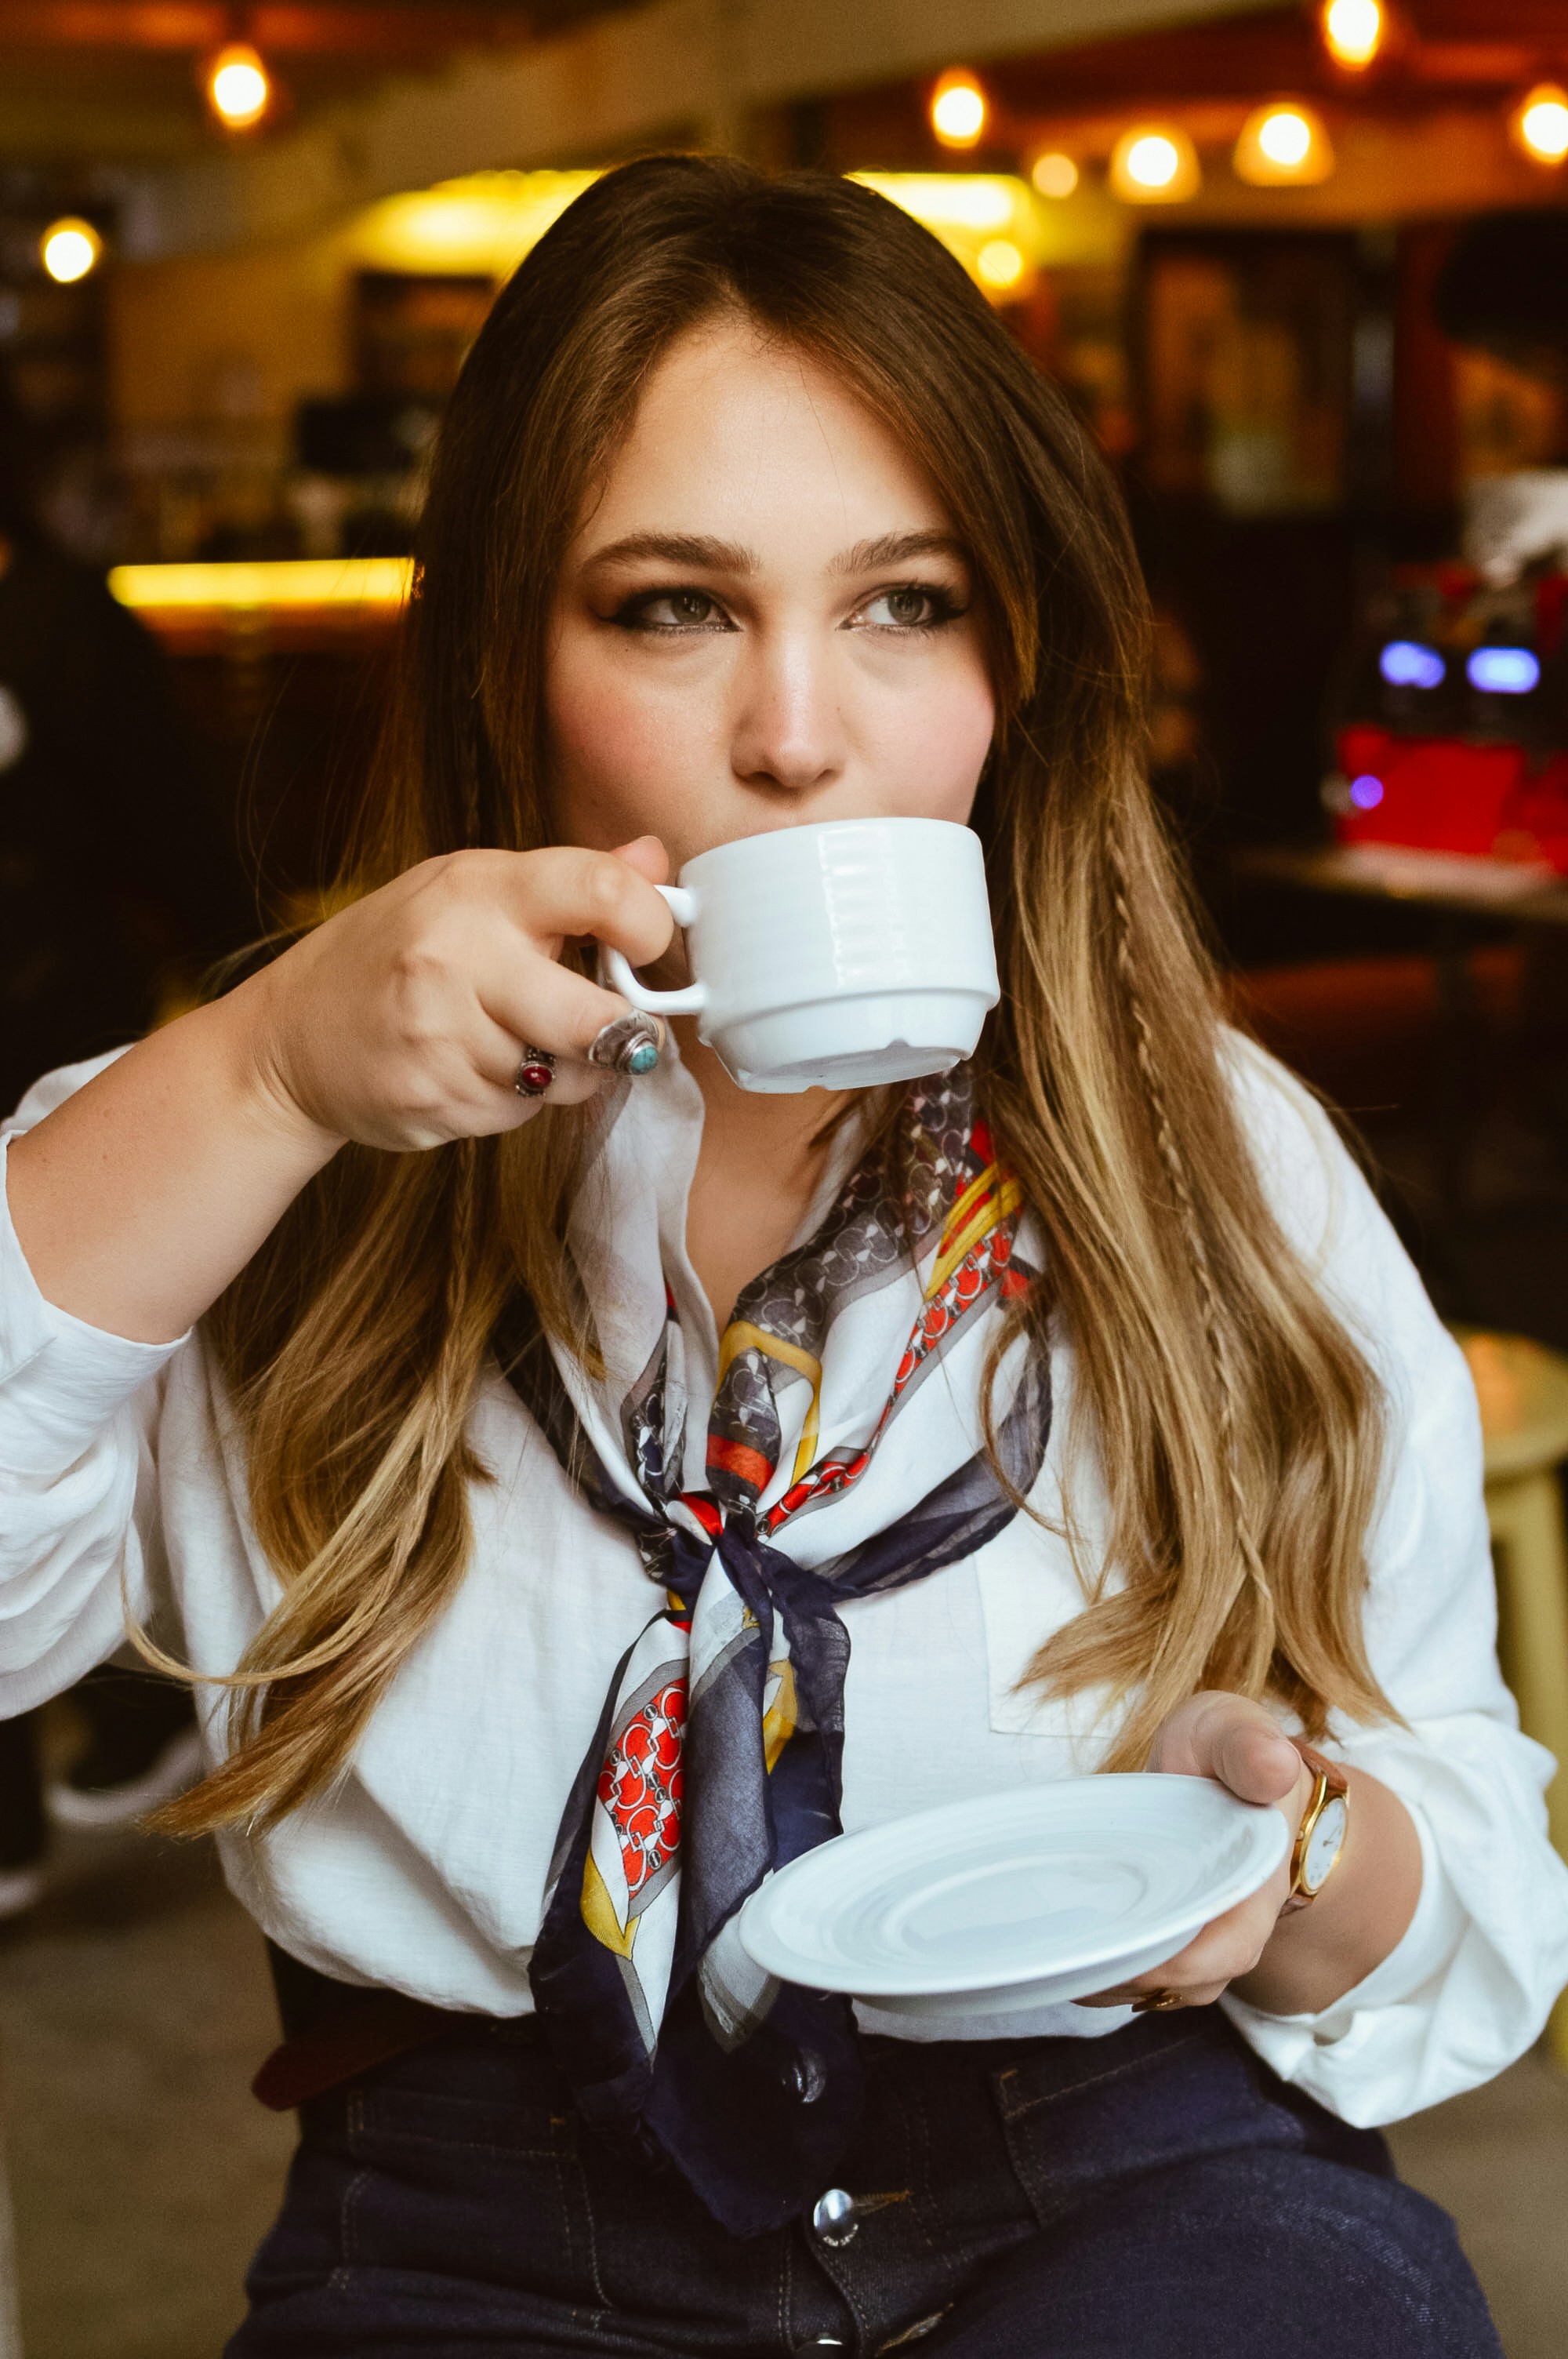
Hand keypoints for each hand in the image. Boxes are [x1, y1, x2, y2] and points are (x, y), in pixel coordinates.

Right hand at [240, 836, 675, 1151]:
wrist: (291, 1037)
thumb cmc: (397, 954)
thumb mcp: (468, 890)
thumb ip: (567, 881)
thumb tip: (655, 862)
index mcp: (478, 888)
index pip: (599, 889)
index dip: (650, 924)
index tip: (649, 944)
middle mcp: (457, 957)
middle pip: (598, 1018)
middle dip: (625, 1031)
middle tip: (621, 1025)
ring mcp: (440, 1035)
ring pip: (566, 1075)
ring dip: (566, 1069)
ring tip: (528, 1041)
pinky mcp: (434, 1100)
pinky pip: (522, 1111)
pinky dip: (519, 1099)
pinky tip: (477, 1069)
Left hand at [1075, 1690, 1312, 2012]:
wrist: (1228, 1773)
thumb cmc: (1226, 1753)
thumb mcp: (1235, 1731)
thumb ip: (1249, 1745)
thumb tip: (1274, 1766)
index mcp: (1256, 1886)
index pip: (1227, 1951)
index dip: (1176, 1962)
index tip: (1119, 1947)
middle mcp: (1232, 1930)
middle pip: (1181, 1982)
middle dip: (1121, 1974)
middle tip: (1059, 1950)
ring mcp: (1198, 1943)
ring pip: (1152, 1989)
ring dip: (1102, 1980)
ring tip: (1050, 1951)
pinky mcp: (1165, 1940)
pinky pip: (1133, 1977)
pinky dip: (1095, 1971)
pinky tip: (1056, 1948)